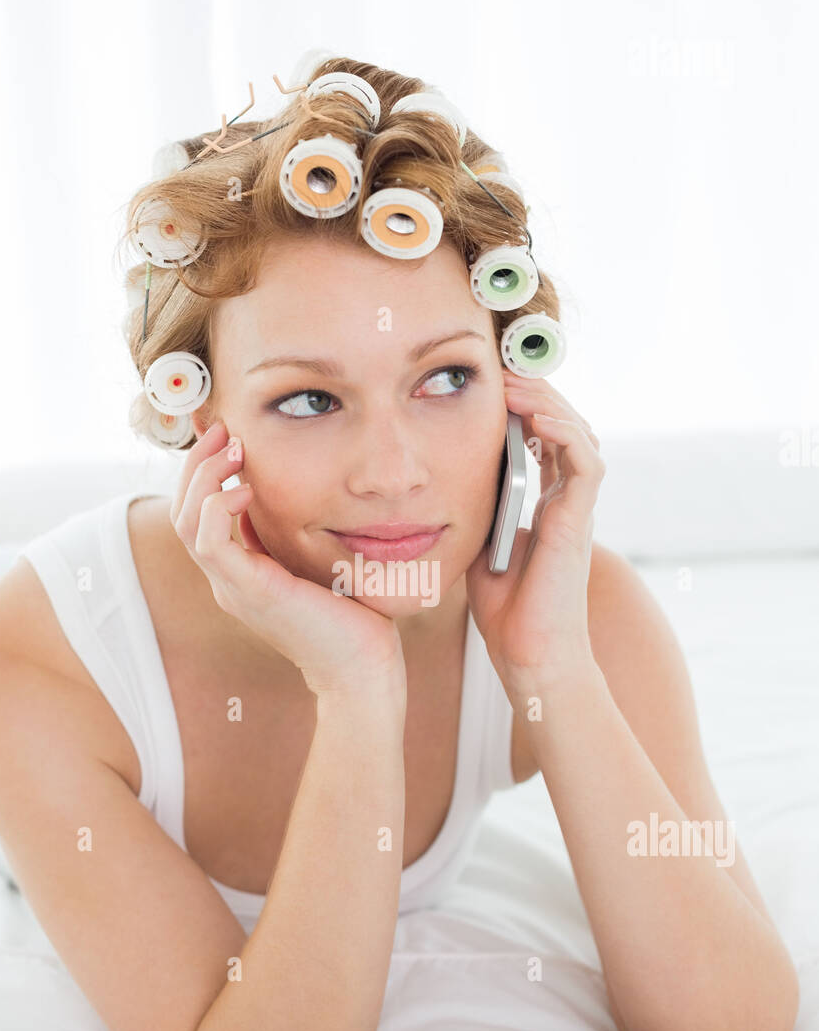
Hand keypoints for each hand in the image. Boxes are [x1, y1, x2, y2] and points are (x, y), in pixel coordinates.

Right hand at [170, 420, 406, 700]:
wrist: (364, 667)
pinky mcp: (252, 591)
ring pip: (186, 523)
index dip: (203, 472)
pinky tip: (248, 488)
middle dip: (197, 464)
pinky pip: (210, 542)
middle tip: (223, 429)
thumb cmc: (351, 615)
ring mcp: (233, 588)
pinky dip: (219, 506)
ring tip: (233, 449)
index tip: (226, 434)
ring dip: (203, 477)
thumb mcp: (314, 561)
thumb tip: (284, 491)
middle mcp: (226, 581)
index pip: (197, 515)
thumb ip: (292, 535)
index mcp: (238, 574)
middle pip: (182, 512)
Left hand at [466, 369, 605, 696]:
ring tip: (515, 384)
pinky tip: (536, 418)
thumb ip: (476, 512)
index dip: (524, 406)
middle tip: (501, 371)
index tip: (490, 385)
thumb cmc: (506, 614)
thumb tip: (444, 481)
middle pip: (564, 426)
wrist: (530, 659)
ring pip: (579, 434)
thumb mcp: (479, 547)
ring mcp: (577, 510)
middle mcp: (567, 502)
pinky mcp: (580, 522)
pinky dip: (565, 434)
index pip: (544, 438)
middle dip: (536, 392)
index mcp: (547, 505)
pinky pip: (585, 463)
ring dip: (549, 403)